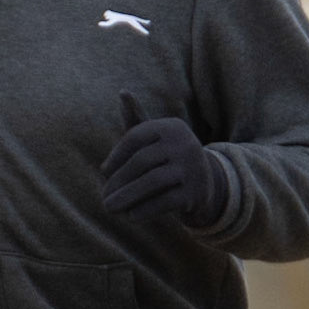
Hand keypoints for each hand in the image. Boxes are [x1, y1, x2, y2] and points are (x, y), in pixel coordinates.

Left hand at [100, 90, 228, 227]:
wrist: (205, 185)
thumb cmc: (168, 158)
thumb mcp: (154, 138)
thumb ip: (136, 118)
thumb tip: (123, 92)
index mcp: (170, 126)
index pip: (135, 137)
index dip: (116, 156)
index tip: (104, 173)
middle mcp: (184, 143)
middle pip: (141, 162)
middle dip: (119, 181)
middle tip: (103, 198)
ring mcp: (192, 168)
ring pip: (152, 182)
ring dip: (127, 197)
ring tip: (110, 209)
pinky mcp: (196, 192)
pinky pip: (164, 202)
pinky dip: (144, 209)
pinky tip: (130, 216)